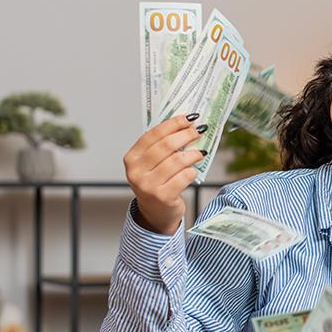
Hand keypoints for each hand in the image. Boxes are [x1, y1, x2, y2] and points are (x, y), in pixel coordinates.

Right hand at [123, 113, 205, 234]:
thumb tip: (186, 124)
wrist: (155, 212)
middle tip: (199, 131)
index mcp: (132, 158)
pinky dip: (192, 171)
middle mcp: (136, 171)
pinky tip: (193, 171)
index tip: (189, 118)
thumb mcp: (152, 164)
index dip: (173, 123)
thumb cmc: (157, 183)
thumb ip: (162, 146)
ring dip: (193, 154)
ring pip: (177, 161)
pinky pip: (184, 177)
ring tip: (200, 153)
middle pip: (166, 146)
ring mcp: (148, 185)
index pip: (153, 134)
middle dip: (186, 135)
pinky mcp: (163, 197)